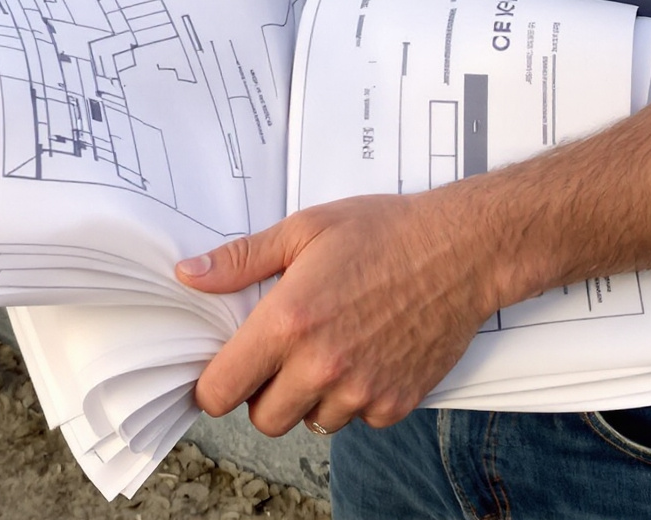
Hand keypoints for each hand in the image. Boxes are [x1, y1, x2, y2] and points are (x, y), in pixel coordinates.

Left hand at [177, 192, 498, 436]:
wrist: (459, 250)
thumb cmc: (383, 232)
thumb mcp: (305, 228)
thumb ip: (242, 258)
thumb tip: (190, 274)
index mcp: (290, 321)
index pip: (222, 390)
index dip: (215, 382)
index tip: (225, 368)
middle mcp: (321, 365)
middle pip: (263, 418)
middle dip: (263, 391)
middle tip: (283, 351)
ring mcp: (361, 391)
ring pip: (309, 422)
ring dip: (310, 396)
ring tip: (330, 346)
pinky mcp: (394, 404)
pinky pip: (355, 420)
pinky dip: (354, 398)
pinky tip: (365, 354)